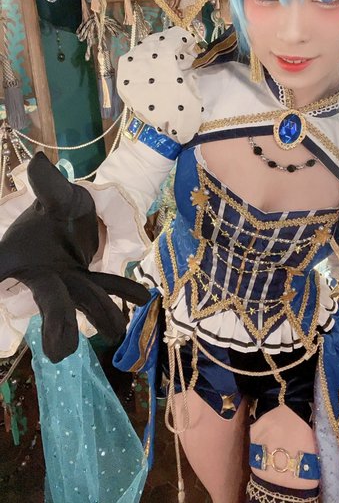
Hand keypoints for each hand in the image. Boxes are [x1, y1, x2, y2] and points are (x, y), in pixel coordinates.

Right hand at [0, 152, 149, 362]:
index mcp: (19, 257)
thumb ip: (47, 186)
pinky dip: (124, 289)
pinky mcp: (87, 280)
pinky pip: (106, 284)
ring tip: (116, 331)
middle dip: (58, 323)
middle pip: (49, 301)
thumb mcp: (52, 195)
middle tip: (61, 352)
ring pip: (84, 300)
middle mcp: (42, 275)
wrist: (67, 213)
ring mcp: (67, 281)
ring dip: (99, 314)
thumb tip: (37, 161)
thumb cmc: (52, 206)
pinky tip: (143, 295)